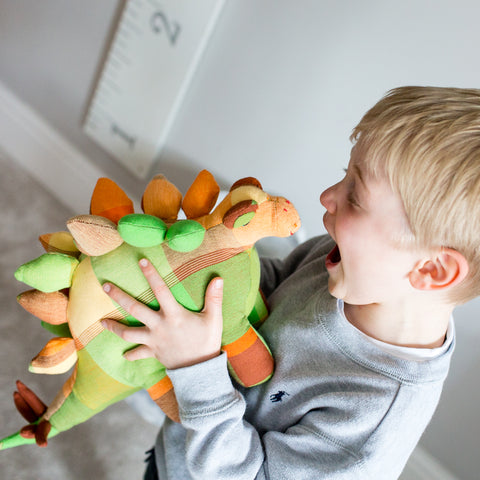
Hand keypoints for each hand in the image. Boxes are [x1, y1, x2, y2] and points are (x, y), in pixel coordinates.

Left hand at [101, 258, 223, 369]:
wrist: (200, 372)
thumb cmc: (207, 342)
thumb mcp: (214, 319)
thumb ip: (214, 298)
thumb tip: (218, 279)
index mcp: (173, 315)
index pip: (160, 290)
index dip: (151, 275)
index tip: (141, 261)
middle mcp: (159, 326)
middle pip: (135, 309)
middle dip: (119, 297)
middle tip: (105, 286)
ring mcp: (153, 340)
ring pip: (128, 333)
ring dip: (114, 327)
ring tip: (101, 321)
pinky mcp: (153, 353)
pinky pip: (138, 354)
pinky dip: (131, 354)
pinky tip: (124, 355)